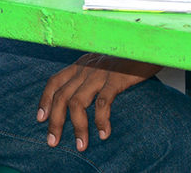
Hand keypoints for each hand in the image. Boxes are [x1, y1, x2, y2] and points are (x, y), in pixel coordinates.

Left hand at [37, 54, 160, 149]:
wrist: (150, 45)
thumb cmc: (129, 59)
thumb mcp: (105, 64)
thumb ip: (91, 76)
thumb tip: (81, 99)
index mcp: (82, 63)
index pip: (55, 81)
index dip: (45, 100)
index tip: (41, 119)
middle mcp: (87, 67)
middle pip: (62, 96)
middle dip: (56, 121)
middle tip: (54, 141)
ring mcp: (100, 72)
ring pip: (78, 102)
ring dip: (77, 126)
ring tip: (81, 144)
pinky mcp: (116, 78)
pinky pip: (102, 103)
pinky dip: (101, 120)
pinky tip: (104, 133)